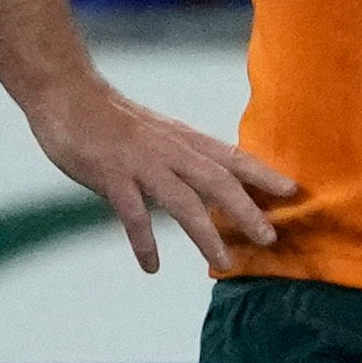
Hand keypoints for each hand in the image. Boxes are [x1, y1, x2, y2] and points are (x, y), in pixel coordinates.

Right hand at [37, 74, 303, 269]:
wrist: (68, 95)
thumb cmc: (114, 118)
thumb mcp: (160, 132)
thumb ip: (185, 154)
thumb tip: (212, 178)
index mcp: (185, 139)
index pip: (234, 157)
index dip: (264, 173)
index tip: (293, 191)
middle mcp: (171, 151)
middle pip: (219, 182)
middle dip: (247, 211)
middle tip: (270, 239)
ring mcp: (142, 164)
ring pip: (184, 203)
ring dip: (207, 235)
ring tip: (225, 263)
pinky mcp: (111, 177)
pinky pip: (133, 215)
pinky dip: (145, 243)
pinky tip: (153, 267)